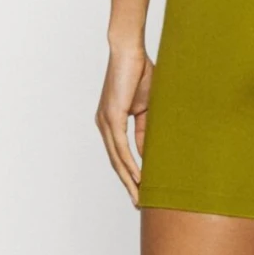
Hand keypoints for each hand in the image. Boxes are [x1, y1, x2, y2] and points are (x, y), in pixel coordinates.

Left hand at [95, 42, 153, 206]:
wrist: (130, 50)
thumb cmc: (141, 72)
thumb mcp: (148, 108)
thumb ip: (147, 130)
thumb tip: (149, 152)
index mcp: (111, 121)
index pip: (120, 154)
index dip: (130, 172)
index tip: (141, 190)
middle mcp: (104, 124)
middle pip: (115, 162)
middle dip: (127, 184)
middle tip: (138, 204)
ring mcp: (105, 121)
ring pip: (116, 158)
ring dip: (128, 180)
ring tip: (139, 197)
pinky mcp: (112, 116)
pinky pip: (120, 146)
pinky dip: (129, 163)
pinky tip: (137, 178)